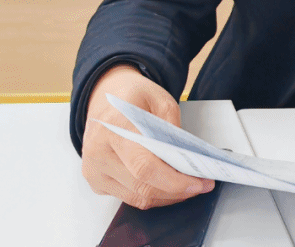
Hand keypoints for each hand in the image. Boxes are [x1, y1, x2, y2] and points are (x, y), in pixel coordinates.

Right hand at [80, 64, 214, 208]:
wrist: (103, 97)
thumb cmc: (131, 96)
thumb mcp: (159, 98)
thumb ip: (173, 126)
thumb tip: (185, 158)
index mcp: (114, 127)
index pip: (144, 166)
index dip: (173, 181)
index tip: (197, 183)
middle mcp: (98, 152)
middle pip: (141, 187)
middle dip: (176, 191)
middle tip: (200, 185)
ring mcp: (94, 170)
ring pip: (136, 198)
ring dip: (166, 196)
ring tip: (187, 186)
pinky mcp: (96, 181)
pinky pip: (129, 197)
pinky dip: (151, 194)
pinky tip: (166, 184)